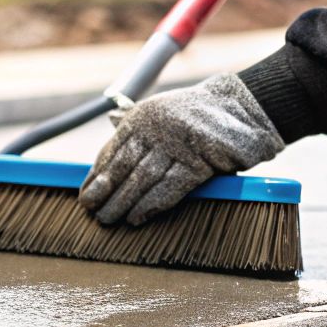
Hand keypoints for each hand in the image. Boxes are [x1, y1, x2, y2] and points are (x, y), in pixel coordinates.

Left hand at [78, 74, 284, 226]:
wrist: (240, 107)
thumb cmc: (196, 115)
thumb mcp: (162, 112)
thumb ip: (138, 125)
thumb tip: (110, 127)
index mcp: (143, 116)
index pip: (112, 150)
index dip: (97, 175)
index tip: (86, 194)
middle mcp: (156, 128)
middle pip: (123, 166)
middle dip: (105, 192)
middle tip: (93, 211)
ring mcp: (177, 145)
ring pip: (142, 179)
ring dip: (123, 202)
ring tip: (110, 218)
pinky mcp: (198, 162)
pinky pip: (170, 188)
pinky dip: (151, 205)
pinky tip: (137, 218)